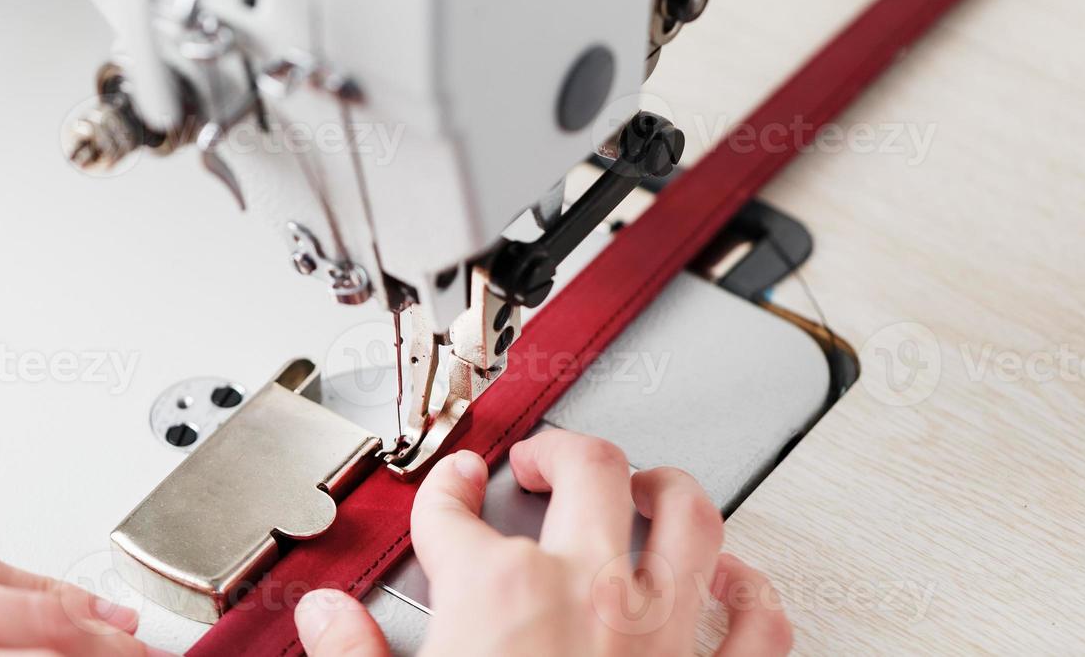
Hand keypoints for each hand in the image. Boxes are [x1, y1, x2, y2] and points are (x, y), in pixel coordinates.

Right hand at [294, 431, 791, 655]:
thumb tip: (328, 617)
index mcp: (499, 595)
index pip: (454, 515)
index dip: (444, 491)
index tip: (451, 488)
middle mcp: (587, 592)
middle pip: (588, 471)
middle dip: (559, 452)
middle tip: (538, 462)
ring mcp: (660, 633)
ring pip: (687, 519)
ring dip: (664, 488)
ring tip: (641, 482)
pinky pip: (756, 623)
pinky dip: (751, 593)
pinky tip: (736, 579)